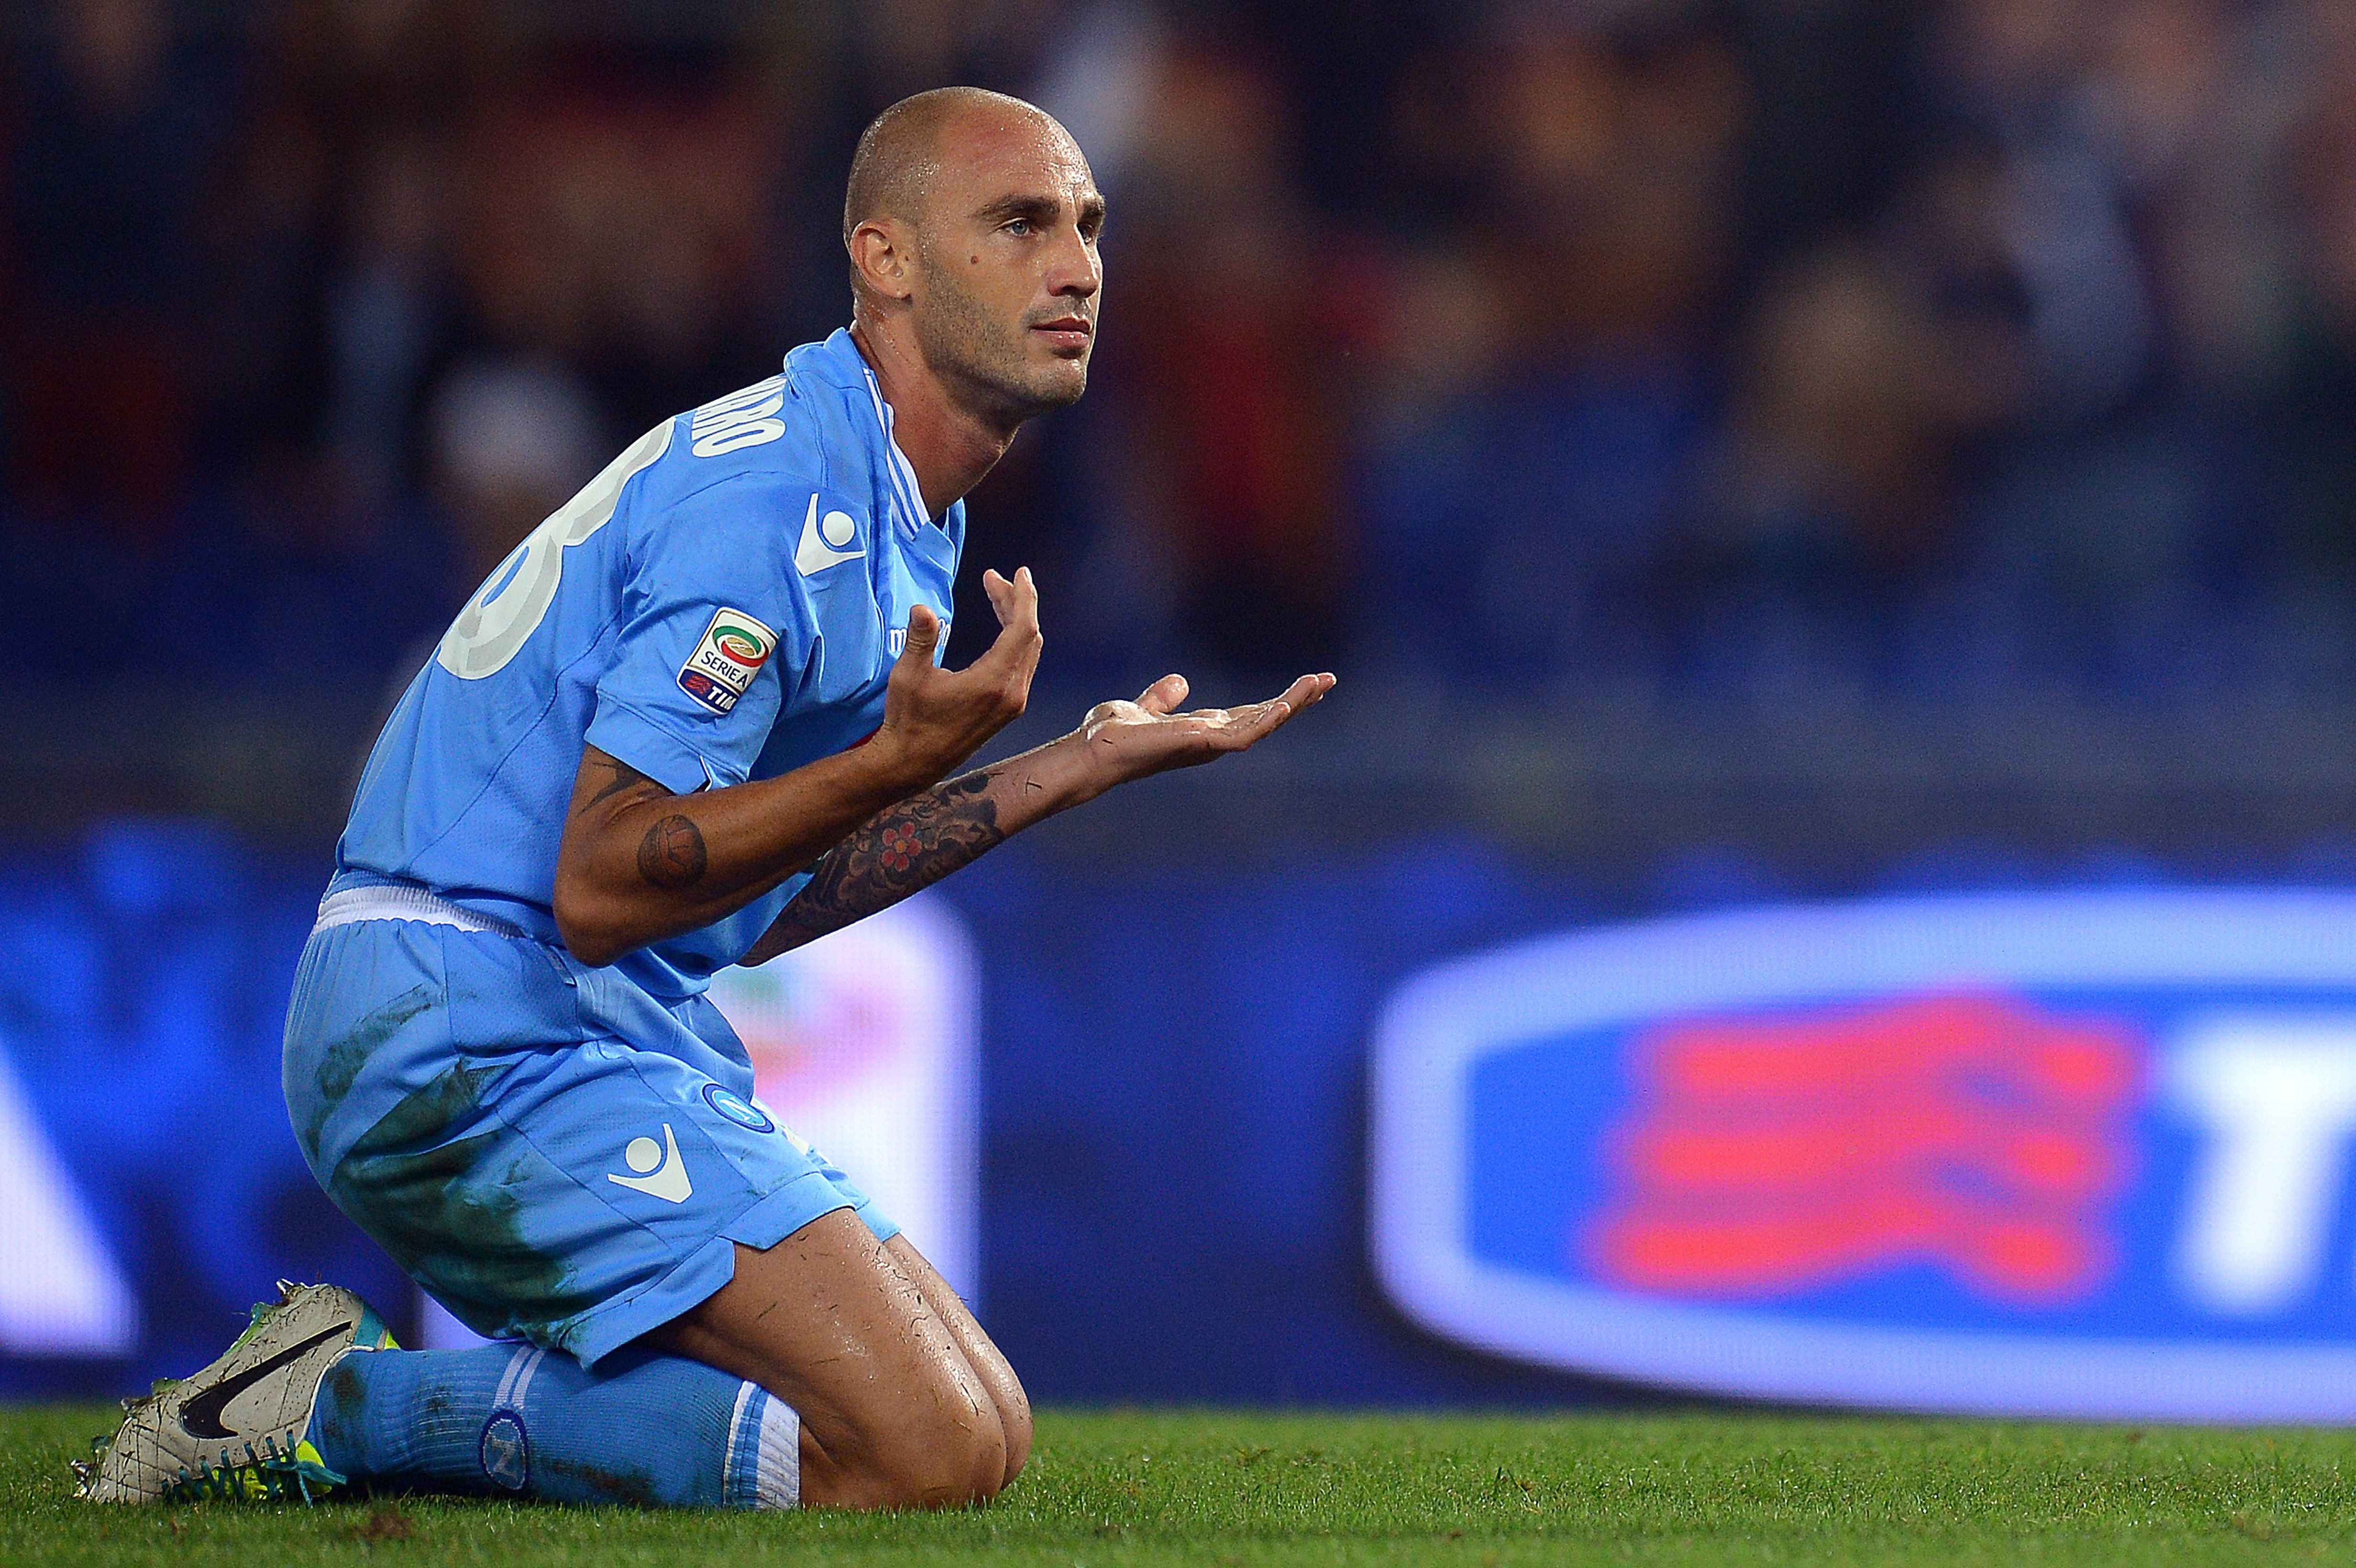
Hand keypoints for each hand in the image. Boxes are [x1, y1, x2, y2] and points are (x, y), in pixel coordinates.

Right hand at [869, 568, 1042, 789]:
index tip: (1018, 572)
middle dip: (1015, 602)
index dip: (1023, 597)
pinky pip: (1022, 665)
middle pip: (1028, 636)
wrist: (912, 764)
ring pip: (1027, 651)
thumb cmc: (908, 721)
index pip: (1023, 629)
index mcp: (993, 682)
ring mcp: (1012, 704)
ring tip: (996, 596)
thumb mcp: (908, 676)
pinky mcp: (1007, 710)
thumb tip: (923, 609)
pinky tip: (1001, 629)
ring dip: (1016, 621)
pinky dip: (1015, 641)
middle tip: (994, 579)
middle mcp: (1012, 693)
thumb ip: (920, 640)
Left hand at [1066, 671, 1335, 795]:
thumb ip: (1162, 697)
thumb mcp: (1143, 707)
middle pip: (1265, 718)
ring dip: (1294, 703)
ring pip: (1264, 724)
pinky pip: (1246, 734)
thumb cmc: (1112, 735)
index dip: (1277, 700)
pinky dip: (1268, 719)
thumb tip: (1180, 682)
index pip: (1250, 714)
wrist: (1093, 750)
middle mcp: (1212, 740)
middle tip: (1328, 680)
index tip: (1305, 683)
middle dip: (1298, 700)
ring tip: (1320, 682)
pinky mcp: (1204, 746)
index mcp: (1203, 731)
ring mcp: (1211, 745)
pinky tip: (1289, 703)